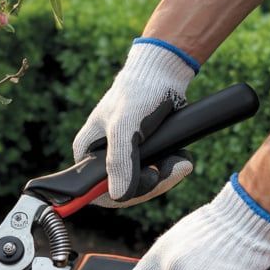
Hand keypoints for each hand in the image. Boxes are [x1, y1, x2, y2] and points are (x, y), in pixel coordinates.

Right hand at [72, 38, 198, 205]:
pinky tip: (180, 158)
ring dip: (166, 175)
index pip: (96, 190)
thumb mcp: (125, 127)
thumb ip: (120, 162)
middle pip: (124, 190)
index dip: (122, 195)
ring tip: (181, 160)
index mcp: (88, 151)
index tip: (148, 185)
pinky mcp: (143, 153)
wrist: (163, 73)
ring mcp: (124, 156)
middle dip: (153, 183)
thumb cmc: (138, 93)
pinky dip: (170, 168)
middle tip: (175, 169)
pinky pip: (155, 172)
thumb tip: (118, 195)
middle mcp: (103, 156)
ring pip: (143, 184)